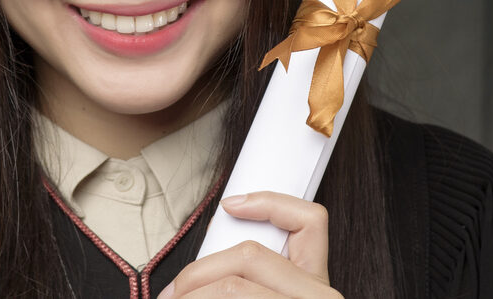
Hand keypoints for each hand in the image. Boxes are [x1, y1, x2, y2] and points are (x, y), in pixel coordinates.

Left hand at [157, 191, 342, 297]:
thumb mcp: (269, 291)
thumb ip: (251, 274)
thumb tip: (206, 254)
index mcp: (317, 284)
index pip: (311, 221)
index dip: (270, 202)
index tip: (230, 204)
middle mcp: (319, 295)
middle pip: (250, 255)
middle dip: (198, 272)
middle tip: (172, 293)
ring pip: (233, 287)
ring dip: (192, 294)